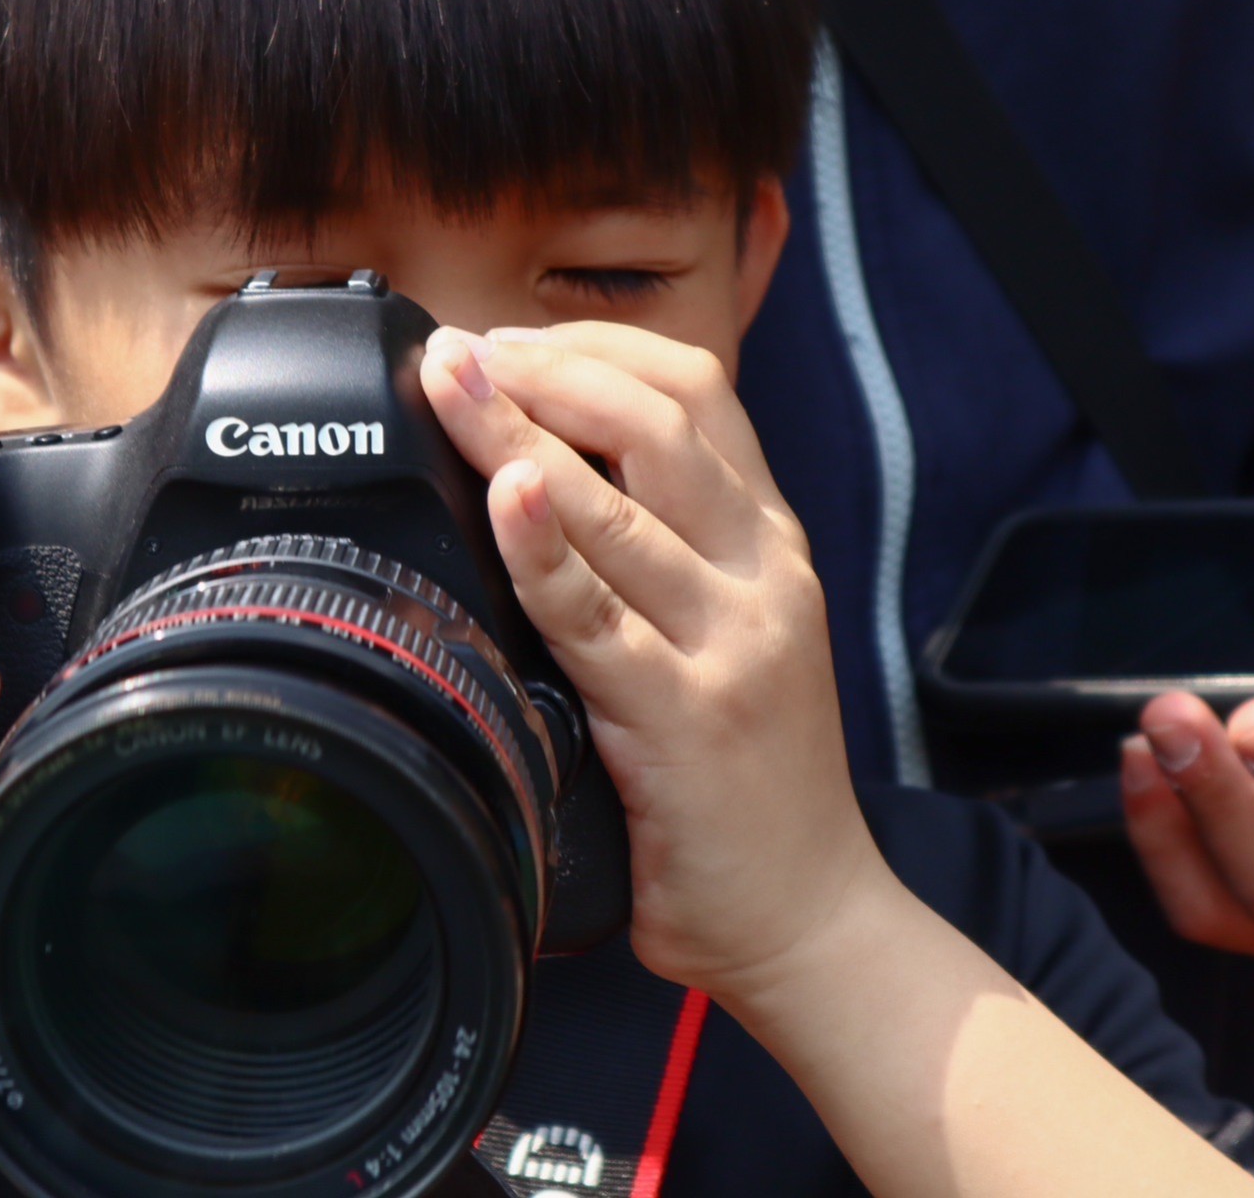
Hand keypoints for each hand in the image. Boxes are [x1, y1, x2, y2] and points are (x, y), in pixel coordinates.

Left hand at [416, 322, 880, 1003]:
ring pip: (620, 502)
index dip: (595, 348)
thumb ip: (660, 551)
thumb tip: (534, 469)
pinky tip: (503, 496)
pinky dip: (542, 545)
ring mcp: (730, 642)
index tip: (506, 339)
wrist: (805, 915)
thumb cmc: (743, 776)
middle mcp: (762, 573)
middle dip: (545, 369)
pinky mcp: (686, 717)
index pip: (698, 389)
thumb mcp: (725, 630)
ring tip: (447, 386)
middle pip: (658, 420)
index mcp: (768, 540)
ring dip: (517, 431)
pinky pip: (597, 613)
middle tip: (455, 349)